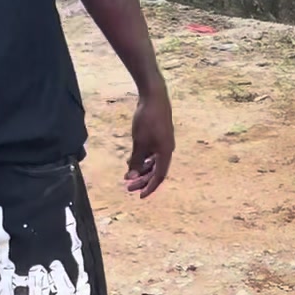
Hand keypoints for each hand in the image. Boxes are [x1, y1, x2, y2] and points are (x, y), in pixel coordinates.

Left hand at [126, 82, 174, 197]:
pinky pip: (152, 153)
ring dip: (141, 170)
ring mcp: (163, 142)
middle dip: (142, 180)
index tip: (139, 196)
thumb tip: (131, 177)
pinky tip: (132, 160)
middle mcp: (167, 150)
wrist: (154, 97)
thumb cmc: (147, 120)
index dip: (150, 188)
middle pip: (155, 171)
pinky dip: (142, 159)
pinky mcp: (159, 135)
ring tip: (127, 175)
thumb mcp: (139, 143)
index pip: (159, 176)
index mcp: (165, 153)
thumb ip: (136, 161)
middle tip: (127, 186)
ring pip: (153, 162)